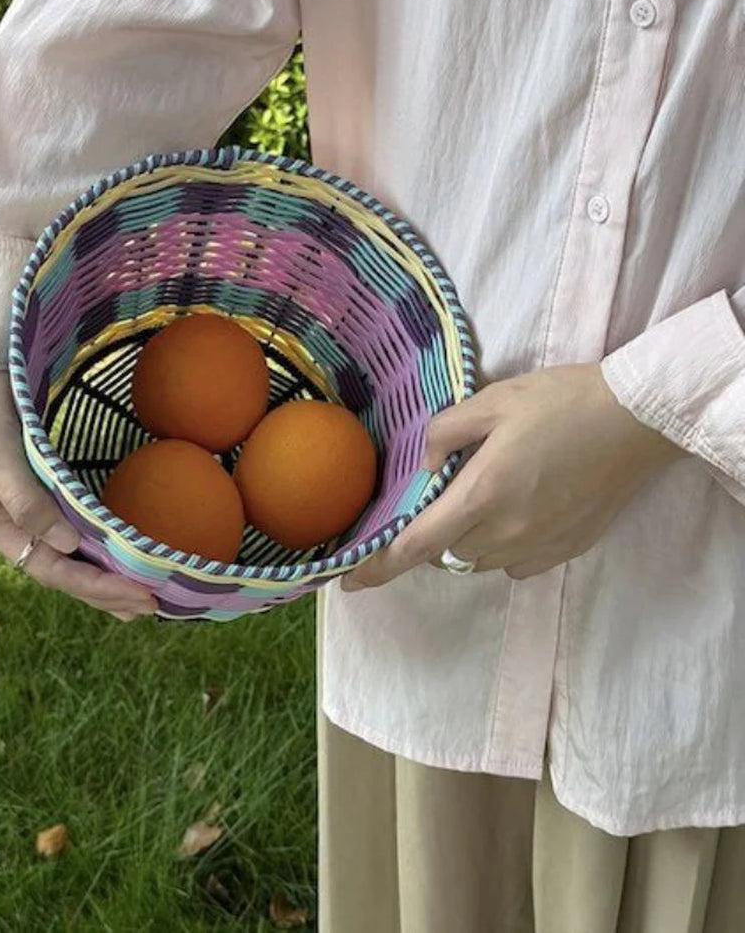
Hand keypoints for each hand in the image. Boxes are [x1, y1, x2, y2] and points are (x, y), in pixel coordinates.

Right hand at [0, 372, 158, 620]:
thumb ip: (27, 501)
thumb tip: (67, 546)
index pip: (49, 569)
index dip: (94, 586)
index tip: (137, 594)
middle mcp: (6, 525)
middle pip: (59, 572)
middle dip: (102, 593)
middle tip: (151, 606)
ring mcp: (18, 510)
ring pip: (63, 557)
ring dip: (99, 579)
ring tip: (136, 599)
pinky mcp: (33, 492)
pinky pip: (66, 533)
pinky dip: (93, 551)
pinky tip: (112, 558)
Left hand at [341, 363, 684, 590]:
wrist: (634, 422)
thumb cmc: (560, 402)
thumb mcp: (492, 401)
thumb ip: (444, 434)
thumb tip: (424, 466)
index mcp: (482, 494)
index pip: (417, 545)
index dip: (378, 568)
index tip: (349, 583)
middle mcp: (506, 532)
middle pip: (447, 553)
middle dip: (434, 532)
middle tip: (448, 492)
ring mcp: (538, 546)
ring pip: (479, 560)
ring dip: (469, 537)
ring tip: (489, 493)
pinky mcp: (566, 550)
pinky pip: (515, 562)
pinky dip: (503, 544)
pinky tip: (520, 508)